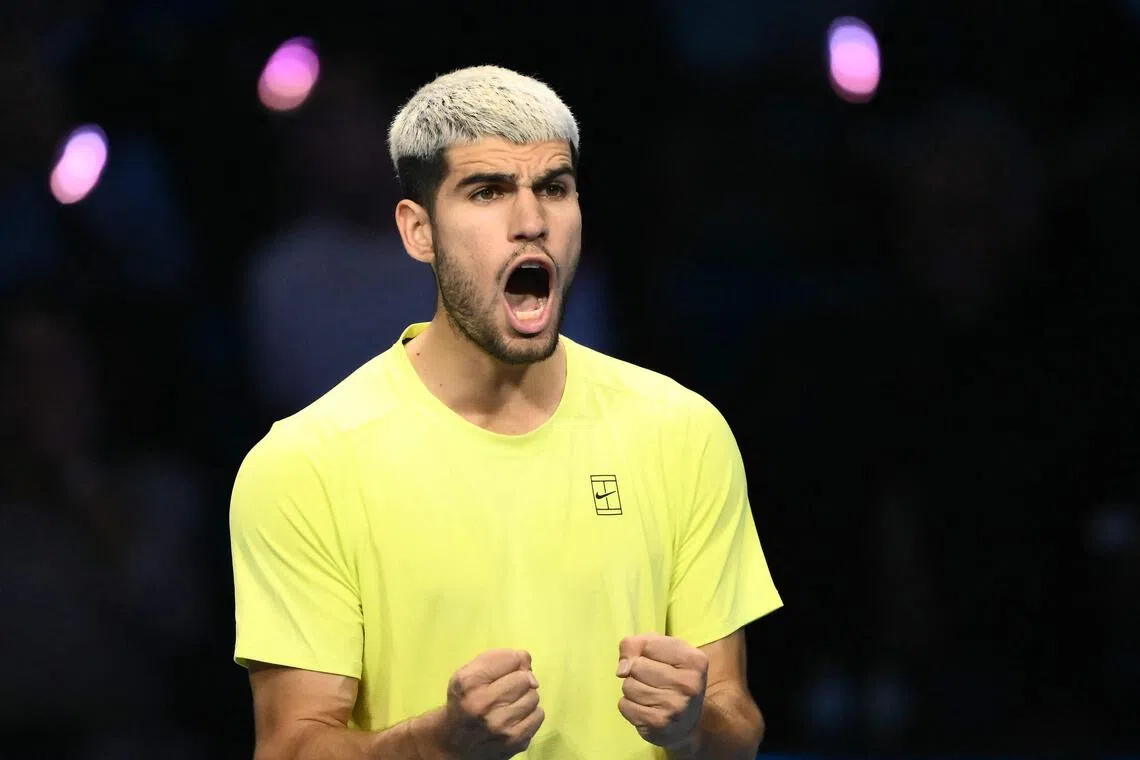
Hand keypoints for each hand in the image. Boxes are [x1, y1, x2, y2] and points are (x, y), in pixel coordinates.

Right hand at [439, 649, 544, 758]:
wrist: (455, 743)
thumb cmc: (464, 701)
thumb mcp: (468, 674)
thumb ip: (496, 659)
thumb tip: (527, 660)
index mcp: (469, 682)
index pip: (511, 658)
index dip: (512, 661)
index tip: (506, 670)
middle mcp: (483, 704)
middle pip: (524, 678)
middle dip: (519, 680)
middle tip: (507, 689)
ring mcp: (500, 725)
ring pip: (533, 696)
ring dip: (525, 697)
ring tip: (509, 704)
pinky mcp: (515, 741)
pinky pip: (539, 715)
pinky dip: (531, 714)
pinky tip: (515, 717)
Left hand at [616, 634, 707, 748]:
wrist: (686, 723)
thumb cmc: (673, 677)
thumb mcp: (663, 651)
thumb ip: (638, 644)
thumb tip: (622, 670)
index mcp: (694, 660)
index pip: (647, 644)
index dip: (643, 651)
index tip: (655, 660)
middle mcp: (688, 684)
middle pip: (636, 666)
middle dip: (636, 671)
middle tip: (653, 680)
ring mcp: (674, 706)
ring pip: (628, 686)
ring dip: (632, 689)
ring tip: (649, 694)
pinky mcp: (658, 723)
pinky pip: (624, 705)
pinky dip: (628, 705)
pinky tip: (645, 708)